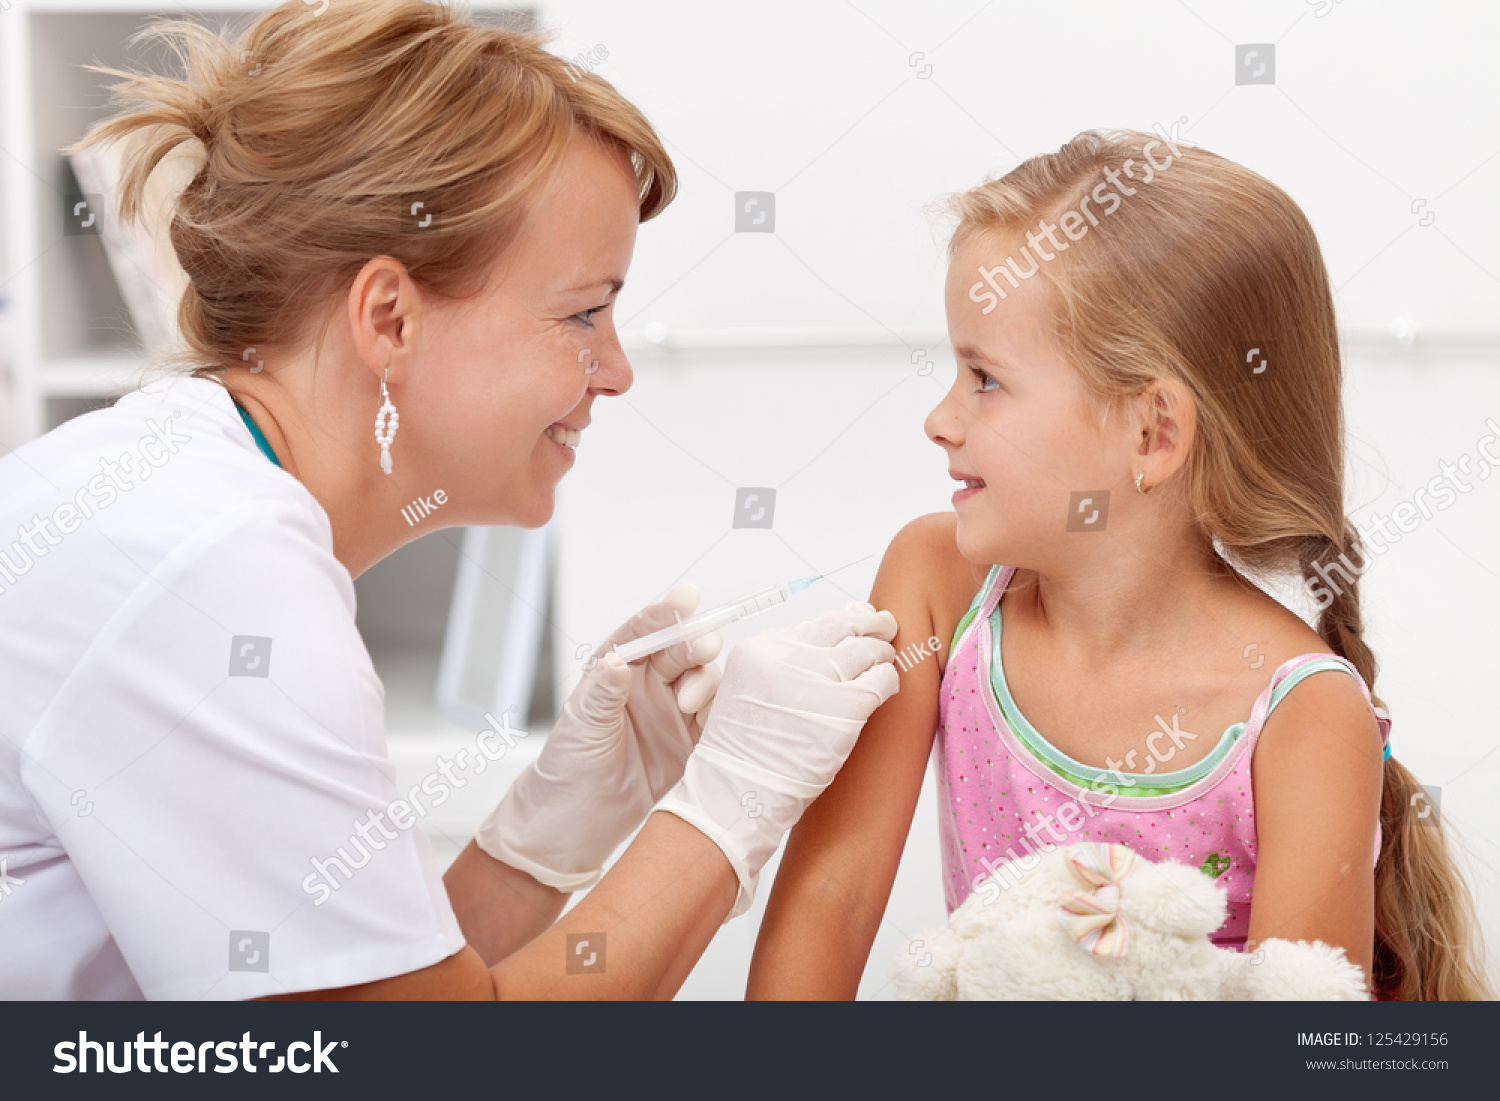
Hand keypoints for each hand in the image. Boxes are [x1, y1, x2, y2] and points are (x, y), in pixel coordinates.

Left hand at [473, 584, 723, 890]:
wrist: (576, 825)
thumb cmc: (567, 769)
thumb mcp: (580, 728)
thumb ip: (601, 694)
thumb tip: (618, 662)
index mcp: (616, 671)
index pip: (644, 632)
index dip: (666, 613)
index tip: (686, 598)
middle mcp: (648, 686)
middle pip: (681, 651)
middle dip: (695, 643)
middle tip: (700, 648)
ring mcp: (672, 713)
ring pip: (704, 681)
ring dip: (706, 682)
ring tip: (690, 702)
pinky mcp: (691, 742)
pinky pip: (716, 719)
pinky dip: (720, 714)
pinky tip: (711, 720)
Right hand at [654, 601, 899, 918]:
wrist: (739, 795)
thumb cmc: (747, 753)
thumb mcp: (749, 690)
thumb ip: (785, 662)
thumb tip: (837, 630)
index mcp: (759, 649)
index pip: (815, 623)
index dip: (844, 621)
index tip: (859, 622)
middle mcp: (786, 656)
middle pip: (844, 626)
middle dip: (871, 625)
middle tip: (886, 628)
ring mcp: (817, 680)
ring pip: (868, 649)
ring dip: (882, 655)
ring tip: (884, 664)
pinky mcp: (845, 707)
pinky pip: (882, 679)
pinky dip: (889, 681)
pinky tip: (885, 690)